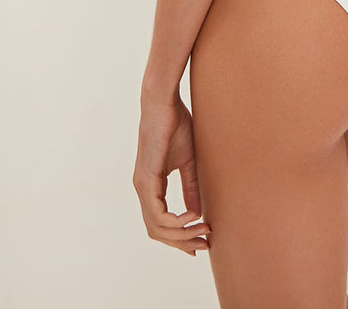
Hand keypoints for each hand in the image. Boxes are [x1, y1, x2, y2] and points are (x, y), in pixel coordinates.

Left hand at [133, 90, 210, 257]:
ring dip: (181, 235)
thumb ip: (190, 187)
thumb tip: (196, 212)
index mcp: (151, 186)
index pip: (160, 223)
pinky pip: (158, 213)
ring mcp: (142, 186)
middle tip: (205, 243)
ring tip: (203, 229)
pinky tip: (192, 217)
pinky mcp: (146, 178)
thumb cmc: (176, 126)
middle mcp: (142, 190)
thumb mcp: (187, 162)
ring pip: (157, 227)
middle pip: (157, 232)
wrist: (164, 103)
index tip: (201, 240)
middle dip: (182, 242)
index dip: (180, 237)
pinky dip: (176, 221)